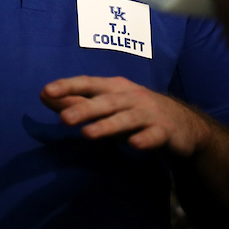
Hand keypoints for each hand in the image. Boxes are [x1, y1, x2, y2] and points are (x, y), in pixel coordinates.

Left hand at [40, 75, 209, 156]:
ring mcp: (149, 114)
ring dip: (107, 126)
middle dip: (85, 108)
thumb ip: (77, 101)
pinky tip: (134, 144)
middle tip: (63, 118)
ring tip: (88, 134)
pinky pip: (154, 136)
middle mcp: (131, 97)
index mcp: (115, 88)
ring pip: (126, 119)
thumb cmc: (135, 112)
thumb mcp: (107, 105)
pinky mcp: (165, 132)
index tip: (47, 91)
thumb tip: (44, 95)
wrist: (183, 124)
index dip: (69, 86)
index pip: (89, 84)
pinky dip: (145, 139)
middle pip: (106, 102)